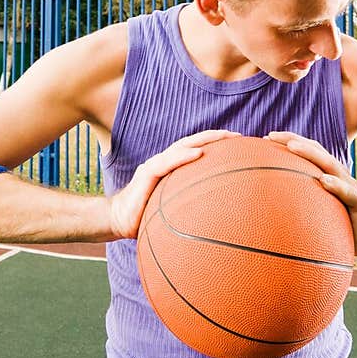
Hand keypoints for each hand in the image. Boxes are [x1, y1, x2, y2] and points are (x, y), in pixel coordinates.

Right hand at [107, 129, 241, 239]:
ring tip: (224, 137)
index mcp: (170, 169)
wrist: (117, 221)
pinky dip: (183, 156)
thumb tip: (214, 221)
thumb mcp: (170, 210)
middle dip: (216, 136)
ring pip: (182, 146)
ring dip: (205, 140)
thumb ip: (187, 208)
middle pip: (192, 143)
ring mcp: (154, 166)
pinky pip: (167, 162)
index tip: (238, 144)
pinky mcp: (146, 174)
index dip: (215, 144)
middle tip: (239, 136)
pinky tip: (199, 153)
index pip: (195, 150)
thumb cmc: (144, 218)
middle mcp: (163, 162)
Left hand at [265, 130, 356, 255]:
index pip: (308, 150)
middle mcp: (338, 174)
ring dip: (311, 154)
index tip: (267, 137)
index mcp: (327, 173)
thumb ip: (297, 199)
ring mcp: (350, 186)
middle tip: (272, 136)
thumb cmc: (337, 219)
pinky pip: (349, 193)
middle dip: (294, 140)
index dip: (290, 140)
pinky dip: (337, 186)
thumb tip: (265, 202)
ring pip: (331, 165)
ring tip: (292, 147)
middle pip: (316, 151)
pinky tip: (324, 180)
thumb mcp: (315, 206)